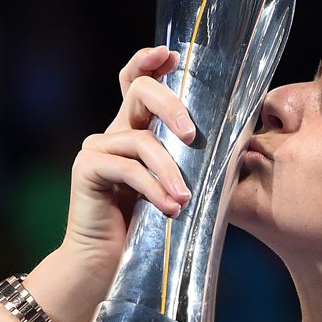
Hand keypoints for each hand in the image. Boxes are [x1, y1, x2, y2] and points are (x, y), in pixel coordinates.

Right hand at [62, 46, 196, 279]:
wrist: (105, 266)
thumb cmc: (146, 231)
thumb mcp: (174, 188)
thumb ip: (188, 163)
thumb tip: (234, 145)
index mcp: (133, 131)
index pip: (137, 83)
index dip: (149, 63)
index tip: (171, 55)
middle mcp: (112, 133)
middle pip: (139, 93)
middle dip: (172, 106)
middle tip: (194, 136)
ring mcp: (96, 148)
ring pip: (142, 140)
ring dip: (170, 171)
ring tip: (186, 200)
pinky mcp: (87, 168)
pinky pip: (128, 168)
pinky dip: (154, 189)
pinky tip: (171, 210)